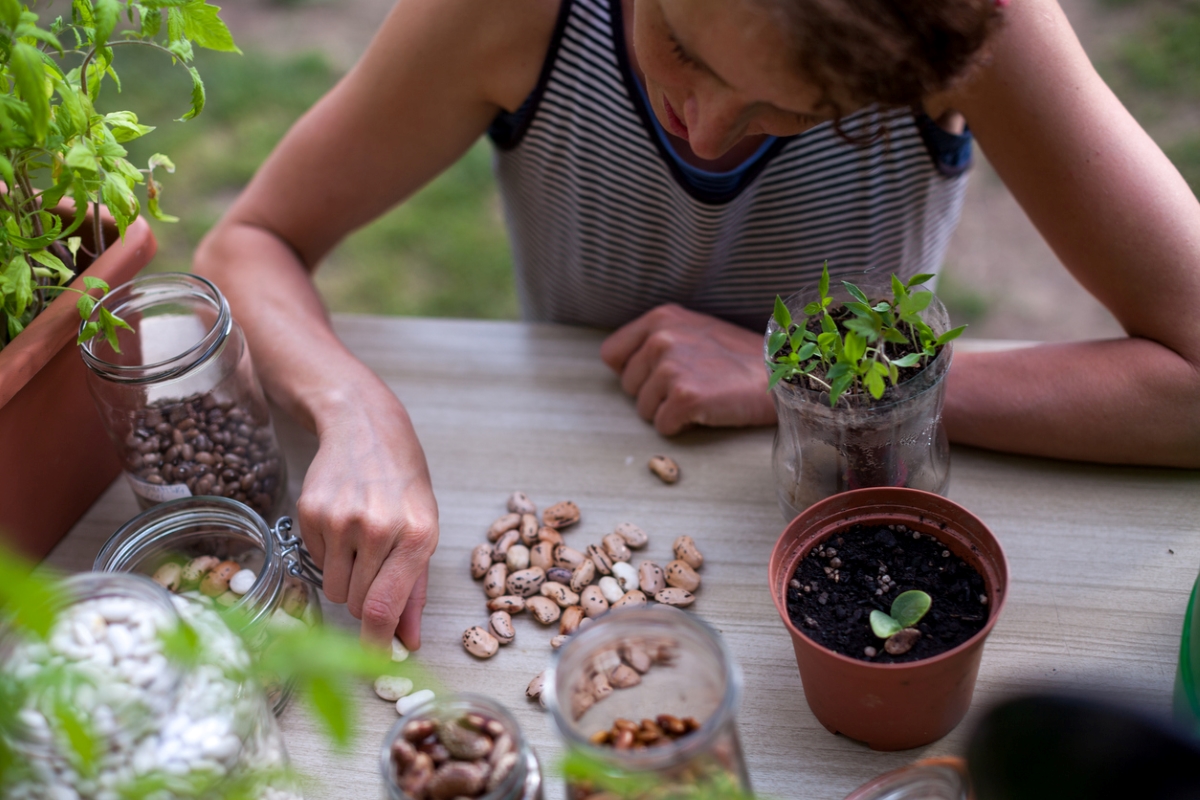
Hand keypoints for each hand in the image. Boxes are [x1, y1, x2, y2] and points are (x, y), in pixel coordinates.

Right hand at [296, 387, 437, 648]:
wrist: (365, 426)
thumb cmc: (403, 481)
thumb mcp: (425, 527)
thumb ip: (414, 589)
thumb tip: (406, 641)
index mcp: (418, 534)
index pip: (385, 606)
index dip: (376, 643)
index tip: (374, 663)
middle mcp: (378, 527)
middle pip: (357, 605)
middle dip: (365, 602)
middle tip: (374, 571)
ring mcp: (341, 519)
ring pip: (333, 590)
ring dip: (344, 580)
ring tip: (359, 544)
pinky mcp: (310, 512)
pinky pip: (314, 562)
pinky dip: (327, 554)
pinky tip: (341, 523)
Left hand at [600, 304, 776, 434]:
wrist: (779, 374)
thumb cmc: (739, 357)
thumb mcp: (695, 329)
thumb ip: (659, 338)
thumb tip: (625, 363)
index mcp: (660, 318)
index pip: (612, 354)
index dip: (632, 372)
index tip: (656, 378)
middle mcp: (660, 338)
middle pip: (628, 386)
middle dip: (653, 394)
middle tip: (691, 387)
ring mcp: (670, 367)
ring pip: (643, 409)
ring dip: (668, 411)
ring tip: (701, 398)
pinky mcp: (683, 397)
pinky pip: (663, 426)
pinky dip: (682, 427)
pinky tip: (706, 412)